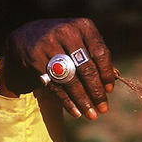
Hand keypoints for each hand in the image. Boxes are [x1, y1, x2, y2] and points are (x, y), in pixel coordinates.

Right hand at [0, 18, 114, 118]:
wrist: (26, 36)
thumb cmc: (64, 41)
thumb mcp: (81, 40)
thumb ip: (96, 56)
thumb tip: (115, 78)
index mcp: (83, 26)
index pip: (100, 53)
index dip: (106, 74)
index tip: (109, 90)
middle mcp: (66, 32)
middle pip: (86, 68)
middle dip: (96, 92)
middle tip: (103, 109)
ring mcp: (48, 45)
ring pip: (70, 79)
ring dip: (83, 100)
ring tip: (91, 115)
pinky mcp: (35, 59)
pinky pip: (55, 84)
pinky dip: (67, 100)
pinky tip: (76, 111)